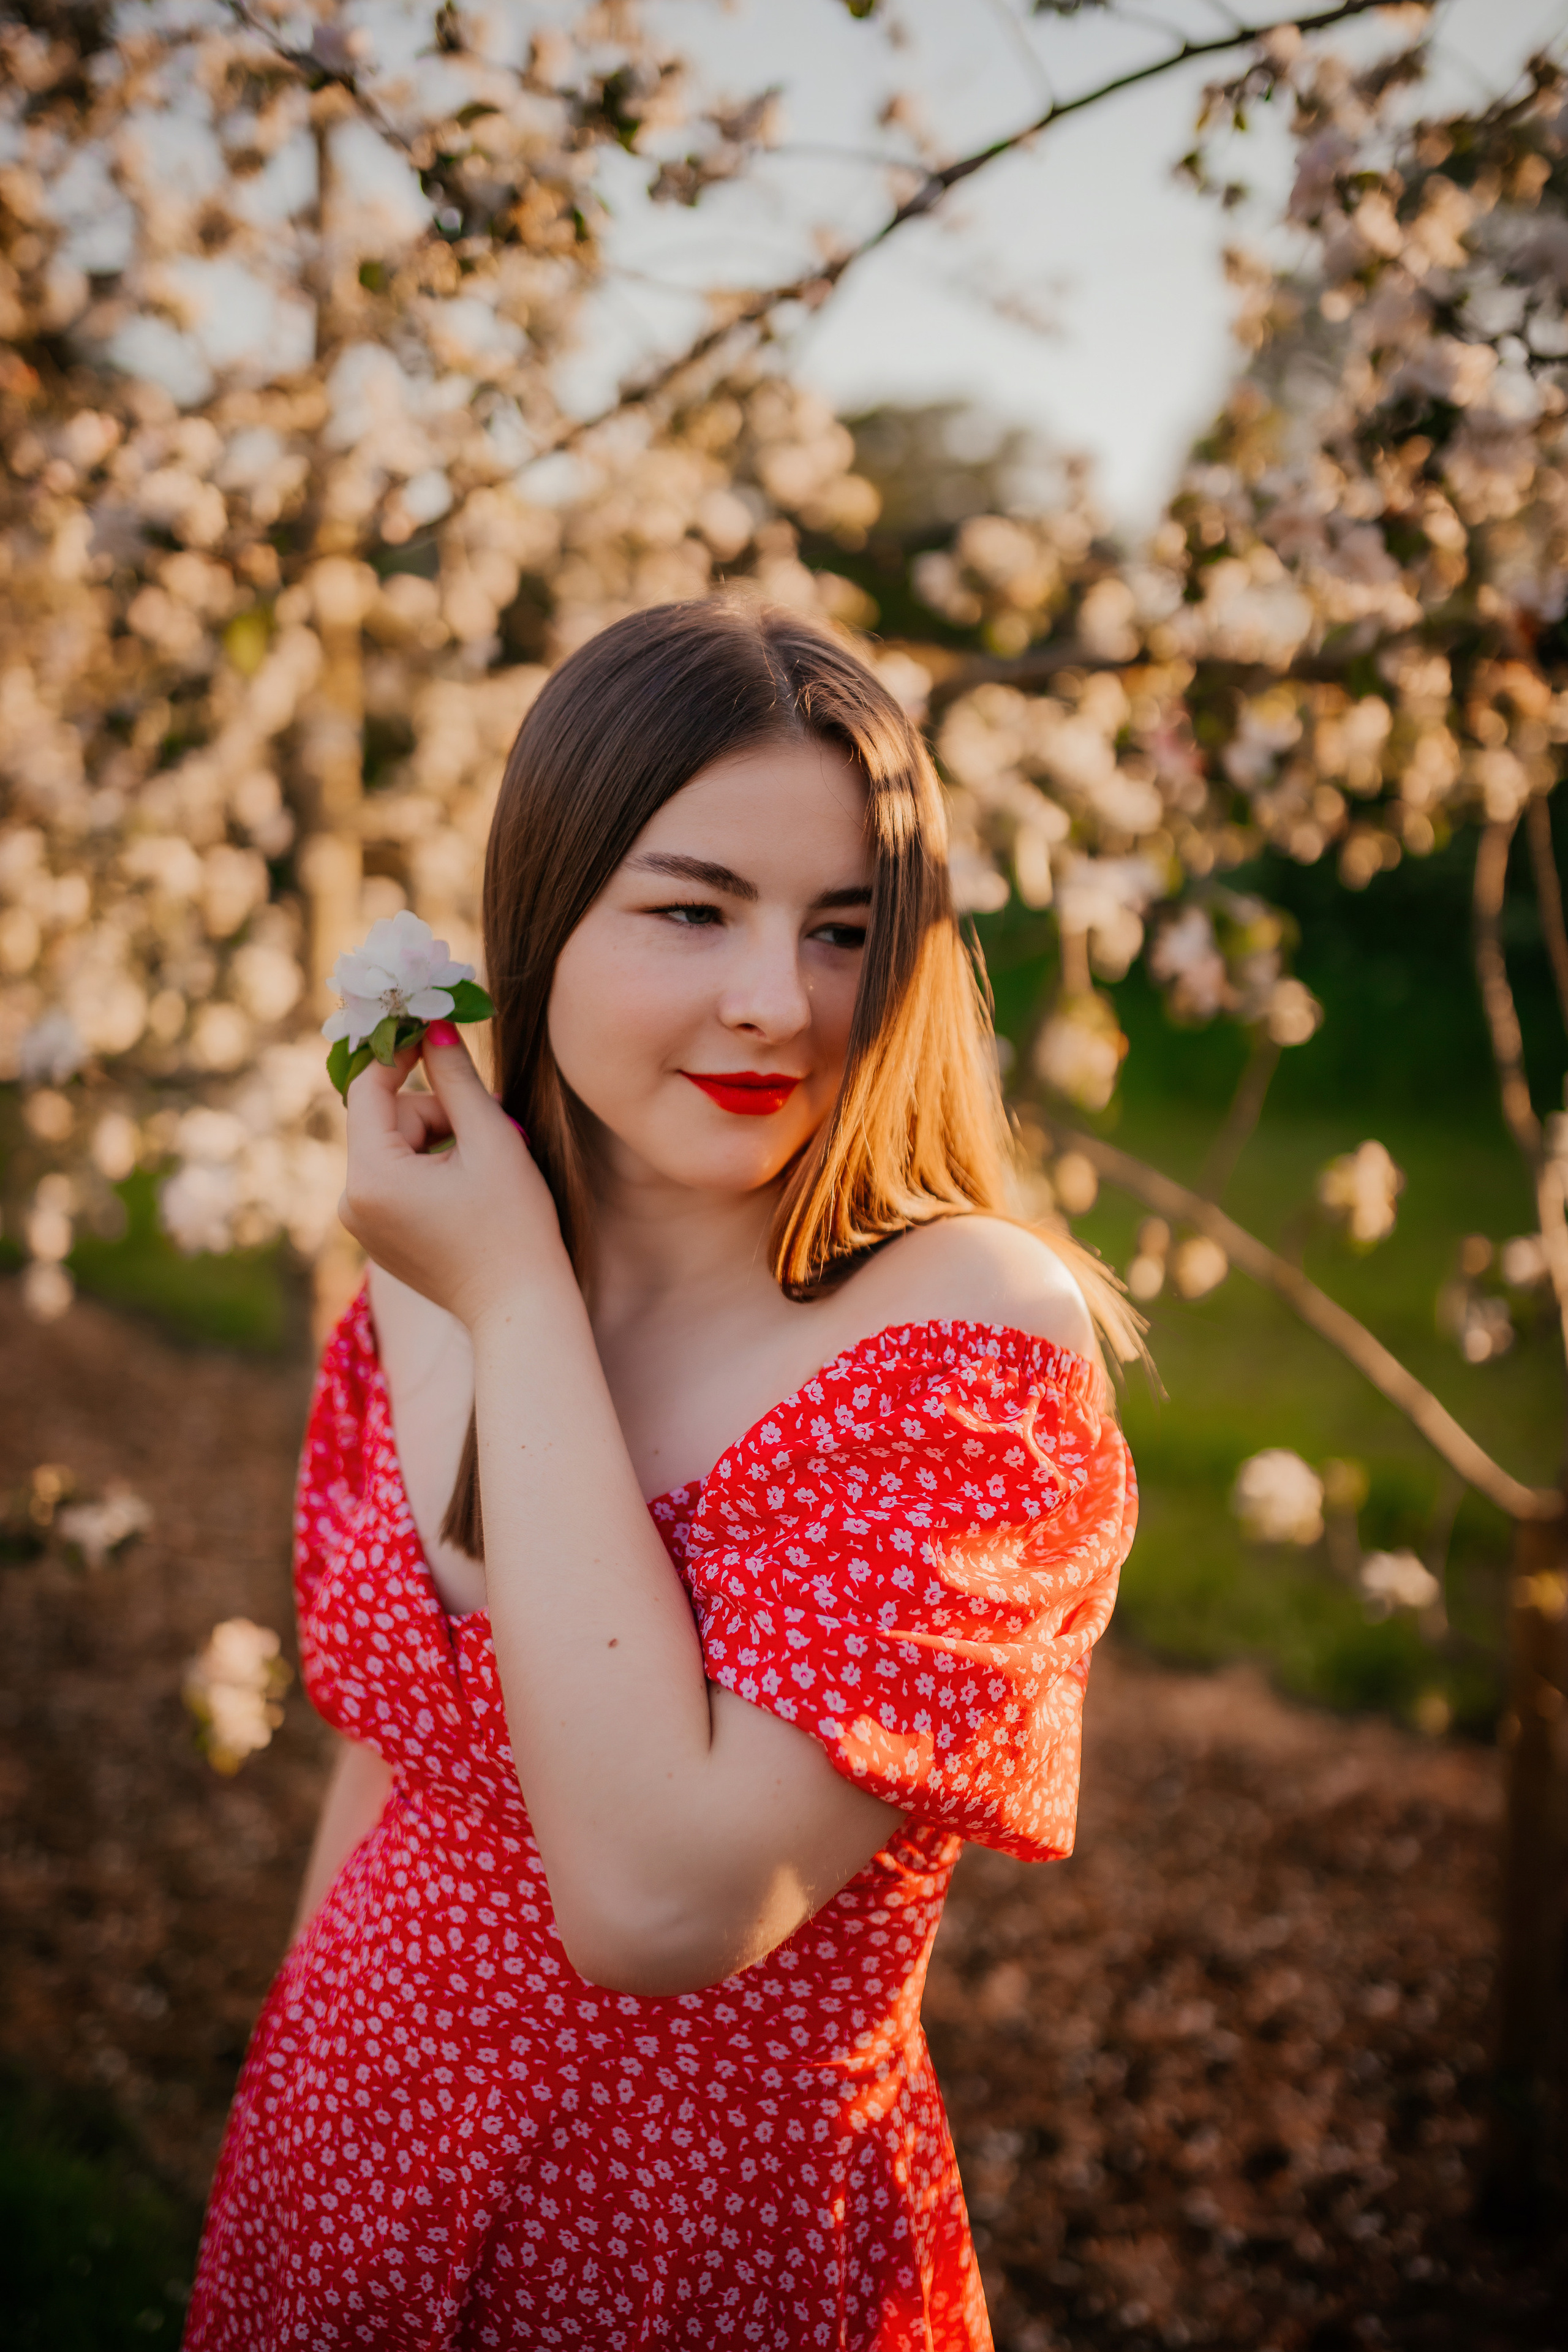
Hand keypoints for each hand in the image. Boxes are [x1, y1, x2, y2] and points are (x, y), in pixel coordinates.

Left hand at [339, 1024, 569, 1330]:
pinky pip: (394, 1180)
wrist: (519, 1308)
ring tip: (484, 1165)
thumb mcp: (491, 1140)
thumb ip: (457, 1078)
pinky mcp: (377, 1237)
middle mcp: (352, 1201)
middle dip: (436, 1113)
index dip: (400, 1053)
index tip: (433, 1029)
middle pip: (385, 1120)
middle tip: (489, 1125)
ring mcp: (361, 1224)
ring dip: (437, 1141)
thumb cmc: (514, 1227)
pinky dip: (428, 1170)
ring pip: (392, 1148)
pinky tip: (468, 1191)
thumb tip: (434, 1025)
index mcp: (371, 1177)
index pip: (369, 1088)